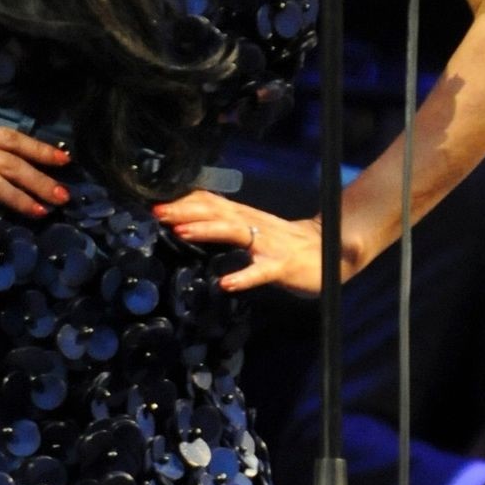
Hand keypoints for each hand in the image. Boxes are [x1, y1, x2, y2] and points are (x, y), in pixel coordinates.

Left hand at [152, 191, 326, 293]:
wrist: (329, 249)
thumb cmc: (284, 242)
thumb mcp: (252, 228)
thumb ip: (226, 223)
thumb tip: (189, 219)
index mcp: (245, 216)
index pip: (210, 201)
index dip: (183, 200)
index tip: (155, 202)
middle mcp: (254, 224)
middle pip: (216, 212)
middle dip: (184, 210)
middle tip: (156, 212)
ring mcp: (269, 244)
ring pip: (234, 232)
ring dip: (206, 230)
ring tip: (181, 232)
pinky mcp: (282, 265)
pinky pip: (262, 271)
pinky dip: (244, 276)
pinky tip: (226, 284)